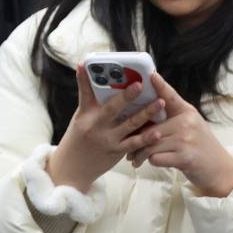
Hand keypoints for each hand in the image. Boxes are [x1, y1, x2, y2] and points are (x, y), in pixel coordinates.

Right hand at [47, 65, 166, 192]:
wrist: (73, 168)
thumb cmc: (78, 139)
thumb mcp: (80, 119)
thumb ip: (94, 105)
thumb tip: (105, 84)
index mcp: (84, 114)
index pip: (84, 93)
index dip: (83, 78)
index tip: (85, 64)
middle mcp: (95, 126)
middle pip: (112, 108)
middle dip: (127, 96)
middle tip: (139, 84)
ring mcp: (107, 139)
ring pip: (129, 124)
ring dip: (146, 113)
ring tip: (160, 103)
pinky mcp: (116, 151)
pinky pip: (134, 144)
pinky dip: (146, 138)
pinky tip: (158, 132)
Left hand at [126, 72, 232, 197]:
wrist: (220, 169)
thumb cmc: (199, 145)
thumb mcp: (190, 124)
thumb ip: (171, 116)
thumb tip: (144, 110)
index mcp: (186, 112)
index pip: (170, 96)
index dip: (159, 85)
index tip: (150, 74)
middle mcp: (186, 123)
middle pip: (150, 127)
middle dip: (136, 139)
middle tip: (127, 146)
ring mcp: (185, 140)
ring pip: (150, 144)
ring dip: (140, 153)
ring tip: (135, 158)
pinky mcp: (184, 157)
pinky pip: (156, 158)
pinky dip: (151, 161)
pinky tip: (152, 162)